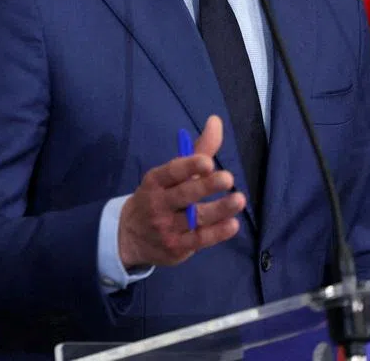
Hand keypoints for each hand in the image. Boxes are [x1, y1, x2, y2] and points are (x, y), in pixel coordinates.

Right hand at [117, 115, 246, 268]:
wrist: (130, 236)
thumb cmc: (159, 197)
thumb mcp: (170, 175)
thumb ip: (198, 150)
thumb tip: (216, 120)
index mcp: (155, 182)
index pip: (170, 172)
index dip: (188, 166)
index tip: (207, 161)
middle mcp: (158, 204)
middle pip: (184, 195)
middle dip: (205, 186)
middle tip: (227, 178)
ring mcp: (166, 228)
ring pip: (195, 219)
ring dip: (219, 210)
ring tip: (238, 200)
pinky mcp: (176, 247)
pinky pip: (199, 240)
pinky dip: (217, 233)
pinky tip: (232, 224)